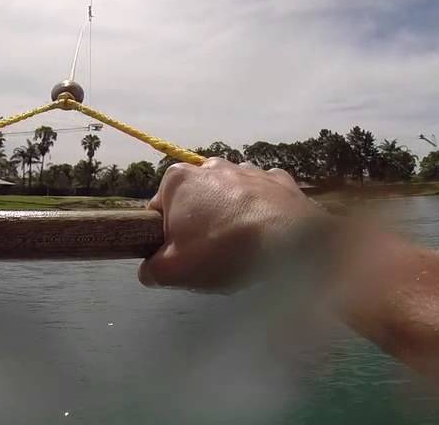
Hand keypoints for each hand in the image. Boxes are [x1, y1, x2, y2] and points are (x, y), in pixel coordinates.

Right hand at [138, 158, 321, 291]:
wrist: (290, 241)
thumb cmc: (223, 250)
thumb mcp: (173, 271)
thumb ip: (152, 270)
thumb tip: (149, 271)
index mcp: (179, 180)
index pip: (159, 208)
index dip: (165, 235)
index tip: (179, 255)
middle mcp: (212, 166)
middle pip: (196, 198)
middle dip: (199, 222)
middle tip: (210, 254)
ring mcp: (249, 170)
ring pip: (230, 194)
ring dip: (231, 214)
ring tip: (242, 246)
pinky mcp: (280, 181)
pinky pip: (264, 196)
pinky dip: (263, 211)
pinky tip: (267, 233)